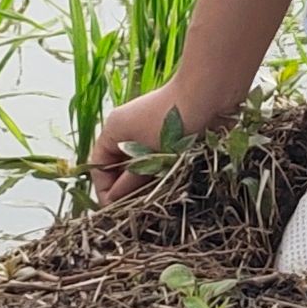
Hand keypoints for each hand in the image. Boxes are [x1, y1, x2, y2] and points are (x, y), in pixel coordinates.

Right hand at [86, 78, 223, 202]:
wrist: (208, 94)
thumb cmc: (173, 120)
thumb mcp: (148, 155)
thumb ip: (130, 180)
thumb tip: (113, 202)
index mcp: (114, 130)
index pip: (98, 167)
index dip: (104, 191)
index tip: (115, 214)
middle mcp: (128, 132)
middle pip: (118, 169)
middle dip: (127, 191)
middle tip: (139, 213)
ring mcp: (149, 134)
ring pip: (140, 169)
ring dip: (146, 185)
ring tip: (155, 203)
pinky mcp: (169, 138)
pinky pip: (157, 163)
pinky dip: (159, 176)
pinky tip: (168, 190)